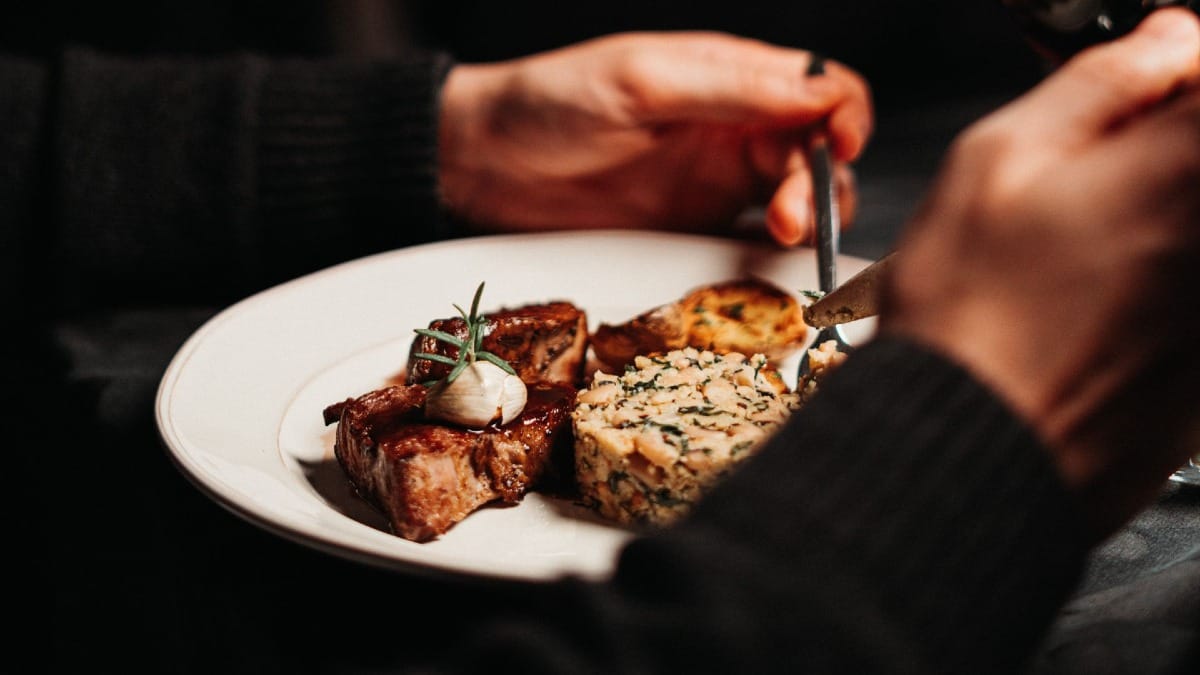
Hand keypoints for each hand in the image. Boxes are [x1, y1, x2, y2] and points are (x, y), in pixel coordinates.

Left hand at [437, 32, 871, 245]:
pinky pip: (754, 238)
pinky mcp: (694, 225)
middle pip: (817, 149)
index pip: (819, 87)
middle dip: (820, 181)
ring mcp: (716, 179)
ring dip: (806, 215)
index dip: (844, 116)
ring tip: (777, 234)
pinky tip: (766, 258)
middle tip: (784, 216)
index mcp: (728, 76)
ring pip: (797, 195)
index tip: (839, 149)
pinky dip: (775, 251)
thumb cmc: (550, 105)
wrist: (484, 164)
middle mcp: (732, 126)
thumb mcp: (641, 83)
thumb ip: (731, 89)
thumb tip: (820, 92)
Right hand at [881, 8, 1199, 538]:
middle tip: (1100, 177)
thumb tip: (1163, 45)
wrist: (972, 448)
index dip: (1176, 74)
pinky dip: (1156, 291)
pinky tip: (1095, 314)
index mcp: (1192, 166)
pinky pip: (1188, 302)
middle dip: (1161, 157)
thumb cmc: (970, 317)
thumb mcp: (996, 160)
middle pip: (1198, 163)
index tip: (1146, 87)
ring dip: (1152, 228)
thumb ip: (1099, 85)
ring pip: (1187, 234)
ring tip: (1083, 258)